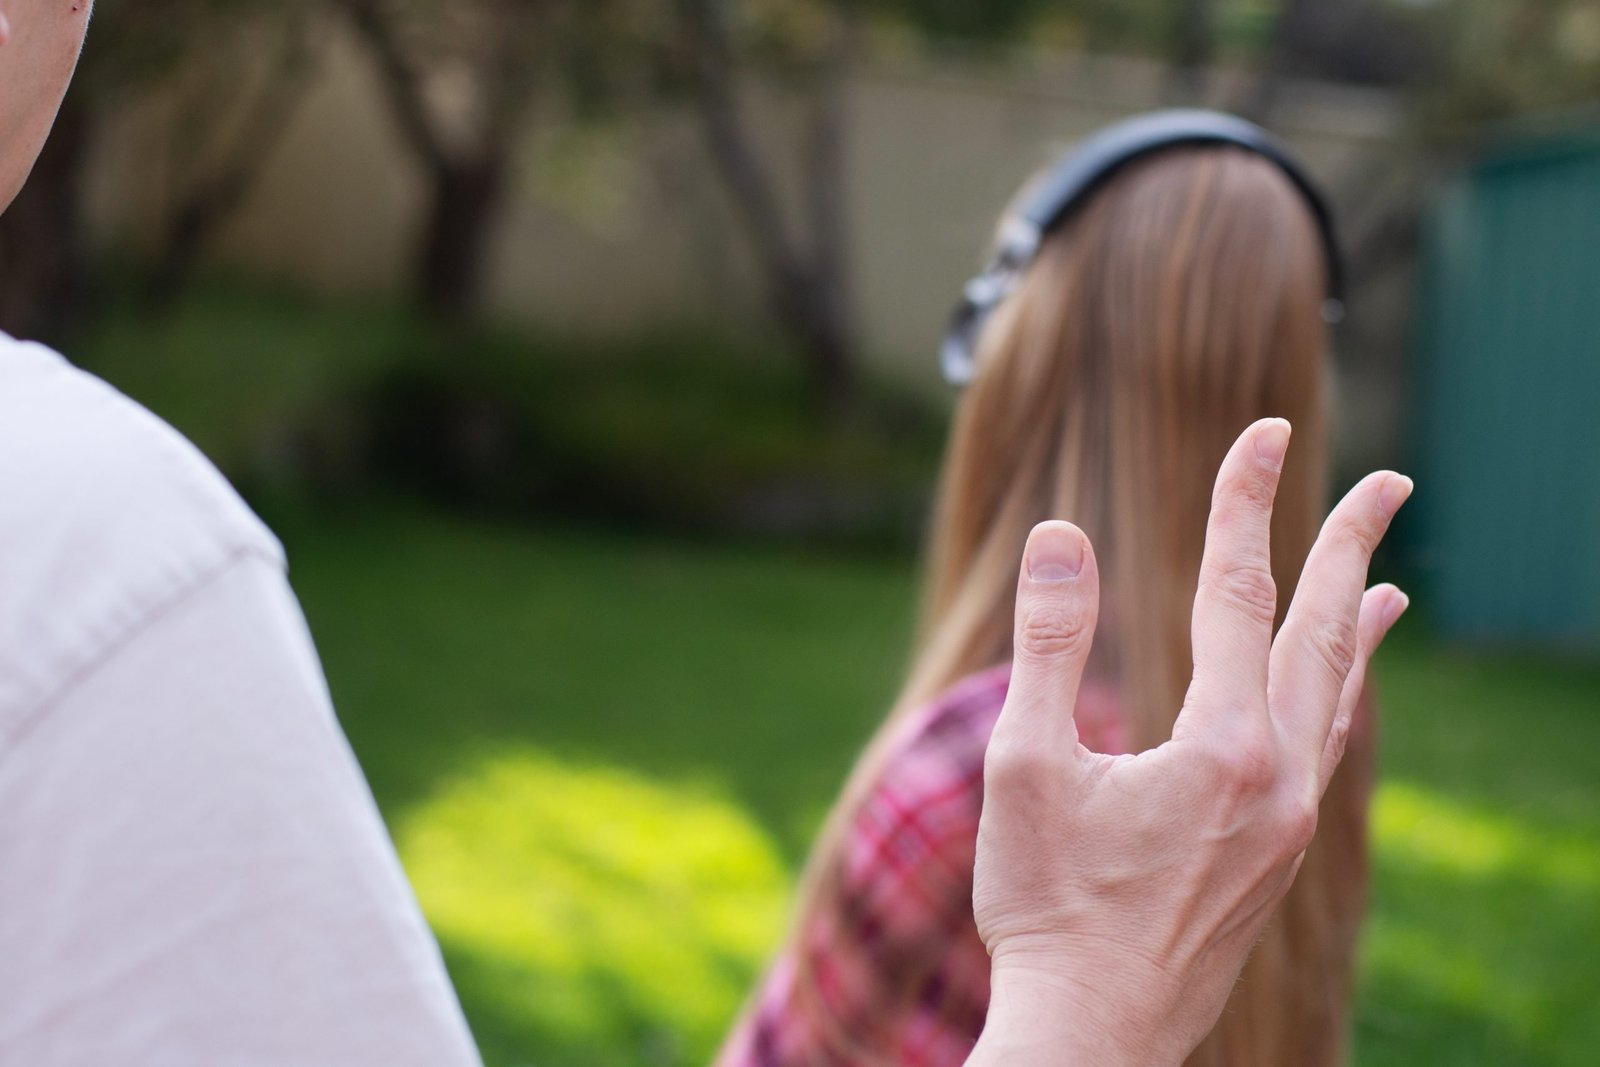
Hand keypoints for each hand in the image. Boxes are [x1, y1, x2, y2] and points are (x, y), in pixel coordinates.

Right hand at [966, 419, 1410, 1065]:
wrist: (1094, 1035)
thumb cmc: (1047, 905)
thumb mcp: (1026, 766)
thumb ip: (1048, 645)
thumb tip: (1063, 535)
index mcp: (1221, 745)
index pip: (1239, 592)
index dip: (1245, 503)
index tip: (1266, 431)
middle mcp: (1278, 777)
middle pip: (1324, 633)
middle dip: (1349, 546)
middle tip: (1388, 481)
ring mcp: (1286, 822)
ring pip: (1336, 697)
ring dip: (1358, 627)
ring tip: (1389, 581)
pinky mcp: (1276, 858)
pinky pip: (1325, 750)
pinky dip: (1338, 697)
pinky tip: (1334, 694)